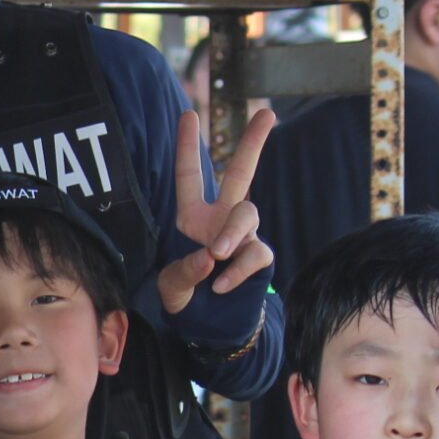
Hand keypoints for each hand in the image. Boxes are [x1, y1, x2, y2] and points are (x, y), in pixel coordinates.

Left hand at [156, 107, 276, 315]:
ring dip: (232, 232)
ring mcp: (243, 237)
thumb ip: (184, 271)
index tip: (189, 114)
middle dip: (254, 142)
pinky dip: (239, 268)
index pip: (191, 176)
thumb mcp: (171, 285)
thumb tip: (210, 256)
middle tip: (267, 112)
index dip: (188, 146)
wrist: (208, 326)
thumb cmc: (185, 298)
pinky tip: (222, 285)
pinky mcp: (259, 258)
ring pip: (248, 214)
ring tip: (218, 254)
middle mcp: (222, 219)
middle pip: (241, 173)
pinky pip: (256, 253)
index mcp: (193, 217)